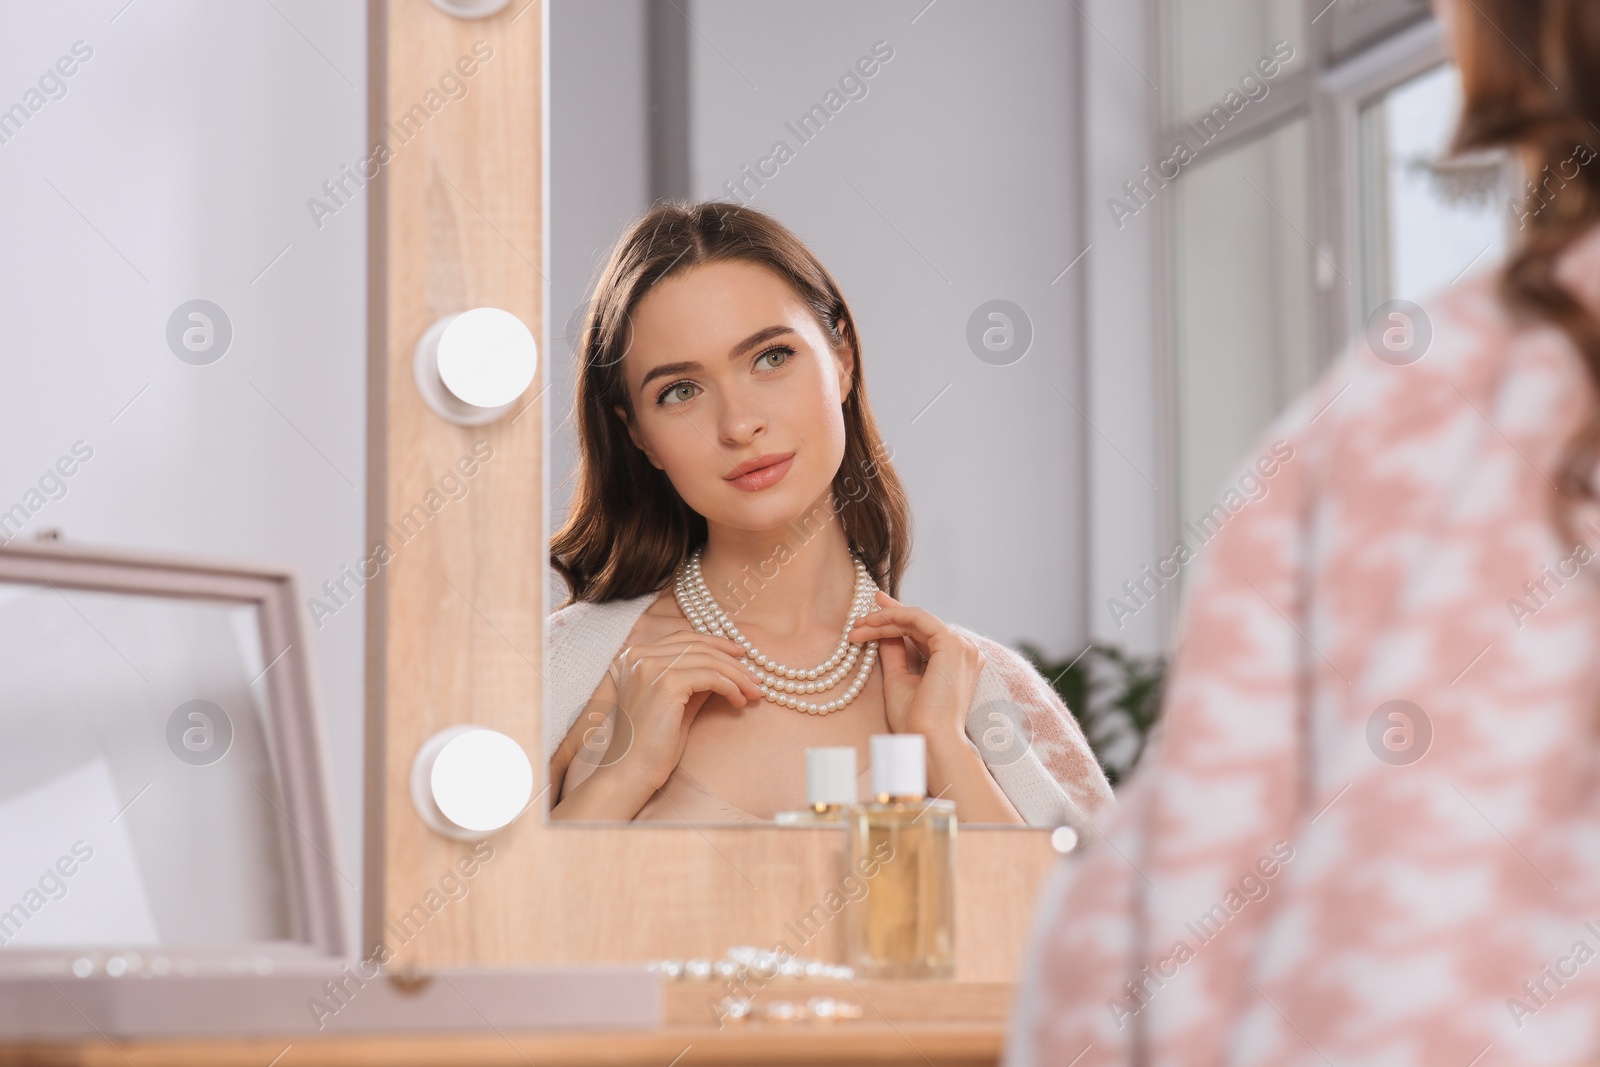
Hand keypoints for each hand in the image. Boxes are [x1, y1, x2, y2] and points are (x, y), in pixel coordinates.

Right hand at [606, 629, 763, 790]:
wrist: (632, 769)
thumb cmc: (653, 741)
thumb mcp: (676, 702)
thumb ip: (694, 680)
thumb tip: (727, 668)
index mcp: (637, 656)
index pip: (684, 638)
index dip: (715, 643)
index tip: (740, 654)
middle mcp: (641, 655)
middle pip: (699, 646)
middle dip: (732, 661)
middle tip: (755, 678)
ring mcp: (652, 667)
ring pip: (708, 660)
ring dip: (737, 676)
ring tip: (753, 692)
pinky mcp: (666, 683)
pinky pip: (710, 677)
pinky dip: (730, 687)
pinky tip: (738, 701)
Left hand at [848, 590, 984, 741]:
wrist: (927, 740)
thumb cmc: (915, 720)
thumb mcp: (899, 679)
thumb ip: (894, 653)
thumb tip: (883, 631)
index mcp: (955, 661)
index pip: (923, 632)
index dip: (897, 619)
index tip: (871, 615)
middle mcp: (964, 650)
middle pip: (919, 624)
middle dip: (885, 619)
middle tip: (857, 620)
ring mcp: (962, 646)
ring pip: (916, 619)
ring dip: (884, 620)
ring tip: (857, 627)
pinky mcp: (952, 644)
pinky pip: (919, 619)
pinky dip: (894, 616)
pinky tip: (872, 623)